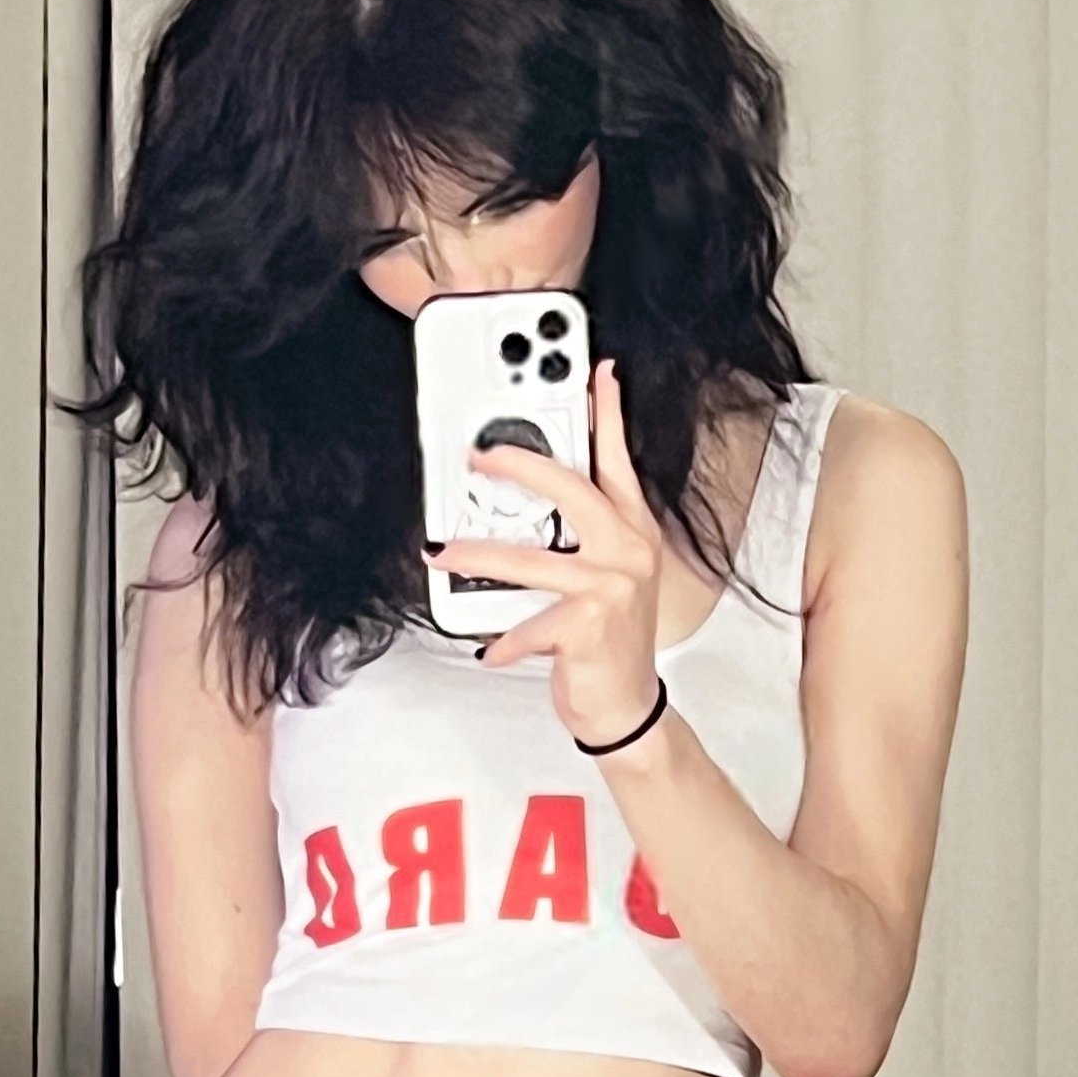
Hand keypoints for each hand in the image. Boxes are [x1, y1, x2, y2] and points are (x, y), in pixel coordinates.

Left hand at [431, 356, 666, 745]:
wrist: (627, 703)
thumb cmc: (610, 637)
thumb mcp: (609, 574)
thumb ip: (585, 532)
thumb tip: (537, 500)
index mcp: (632, 530)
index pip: (618, 461)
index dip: (608, 415)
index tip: (598, 373)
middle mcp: (626, 551)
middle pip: (572, 490)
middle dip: (522, 464)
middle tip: (480, 455)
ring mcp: (610, 589)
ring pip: (535, 559)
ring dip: (482, 556)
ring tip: (446, 552)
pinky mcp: (588, 628)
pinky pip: (531, 626)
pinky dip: (504, 639)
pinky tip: (487, 647)